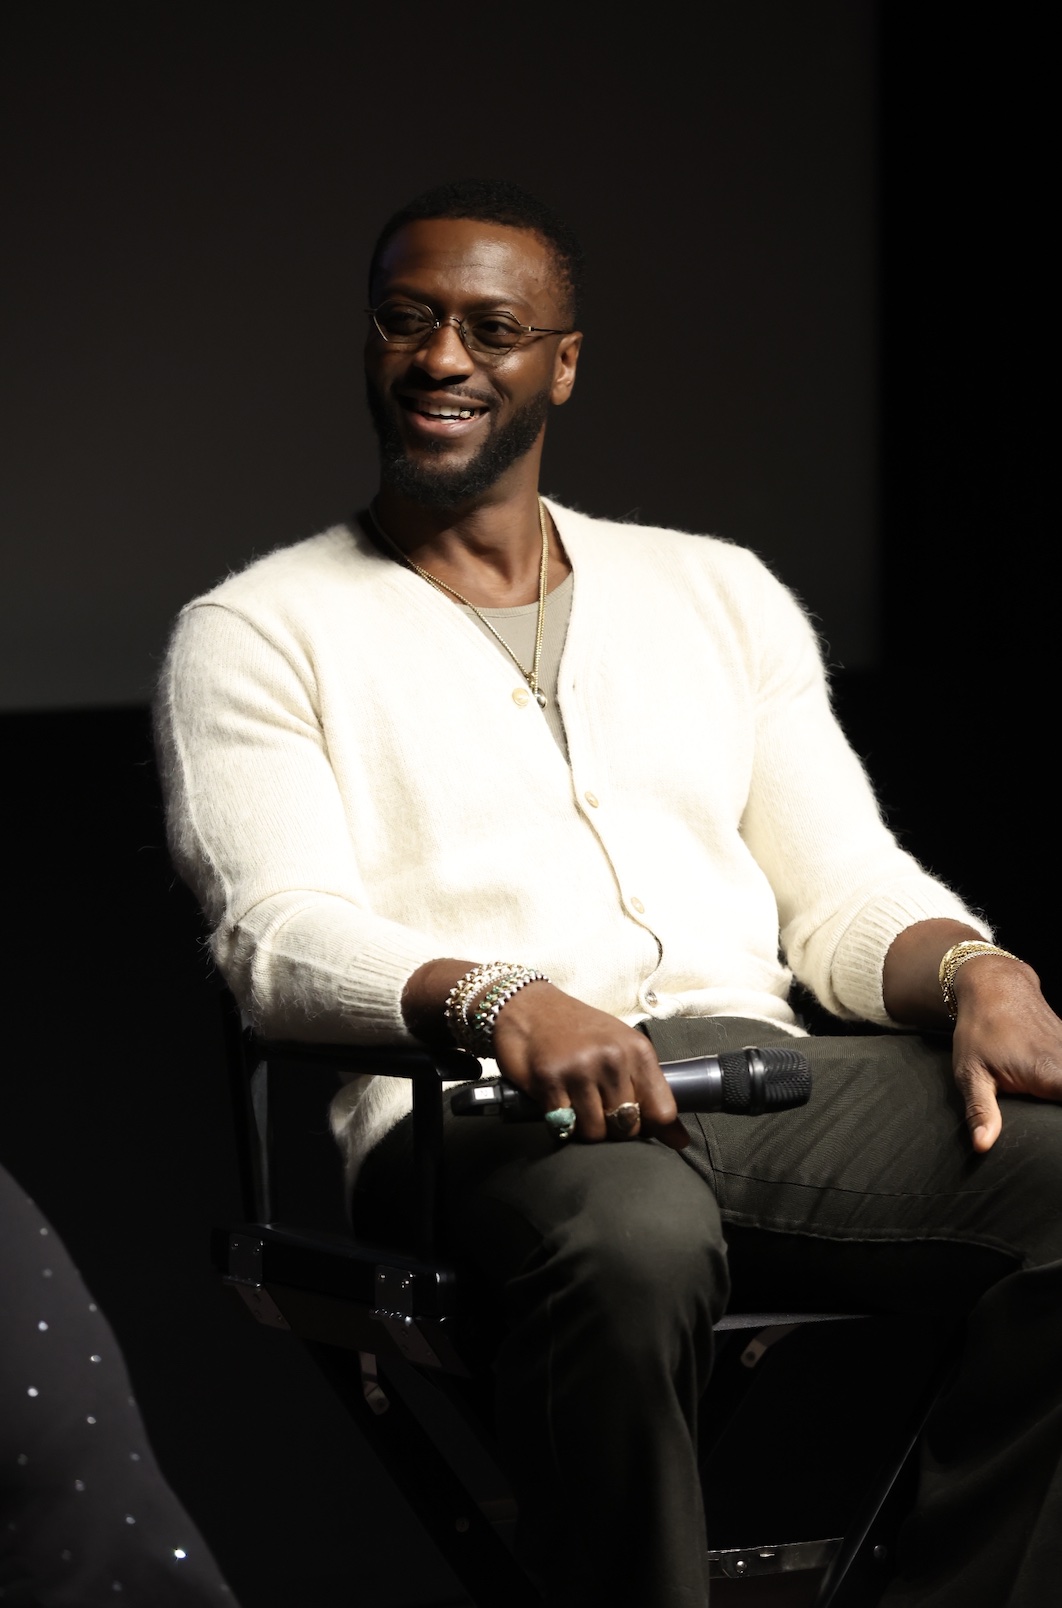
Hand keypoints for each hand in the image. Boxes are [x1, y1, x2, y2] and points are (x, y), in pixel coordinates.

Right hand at [491, 981, 687, 1149]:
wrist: (530, 1007)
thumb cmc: (580, 1031)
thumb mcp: (622, 1049)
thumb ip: (650, 1091)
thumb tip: (679, 1140)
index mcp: (638, 1051)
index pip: (661, 1111)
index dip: (654, 1129)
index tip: (642, 1127)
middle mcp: (612, 1060)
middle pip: (627, 1128)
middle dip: (615, 1130)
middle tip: (601, 1111)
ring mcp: (579, 1070)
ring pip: (595, 1132)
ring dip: (587, 1129)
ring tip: (579, 1108)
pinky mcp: (548, 1081)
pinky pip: (565, 1127)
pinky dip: (563, 1125)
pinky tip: (560, 1106)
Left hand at [951, 956, 1061, 1150]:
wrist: (996, 984)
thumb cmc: (979, 1030)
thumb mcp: (970, 1072)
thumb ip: (981, 1110)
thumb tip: (982, 1145)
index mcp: (1049, 1076)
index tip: (1055, 1132)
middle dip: (1057, 1113)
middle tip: (1046, 1121)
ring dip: (1057, 1092)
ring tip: (1041, 1096)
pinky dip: (1059, 1078)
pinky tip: (1048, 1086)